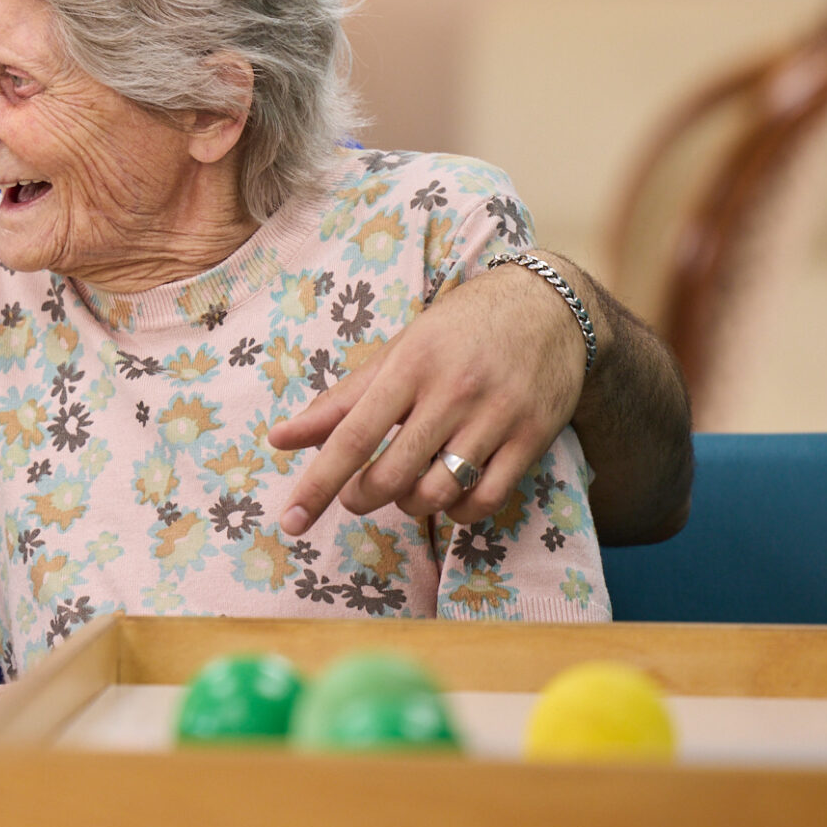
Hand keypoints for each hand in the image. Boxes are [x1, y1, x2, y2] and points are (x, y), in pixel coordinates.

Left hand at [268, 257, 591, 536]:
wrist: (548, 306)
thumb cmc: (458, 330)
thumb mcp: (397, 351)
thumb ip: (340, 401)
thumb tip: (278, 439)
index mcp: (410, 365)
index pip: (353, 436)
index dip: (318, 484)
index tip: (292, 521)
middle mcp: (453, 391)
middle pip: (393, 475)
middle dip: (363, 497)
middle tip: (357, 494)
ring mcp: (497, 416)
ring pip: (438, 492)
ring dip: (409, 504)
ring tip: (405, 486)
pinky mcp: (533, 437)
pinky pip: (485, 499)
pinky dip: (457, 511)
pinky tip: (448, 493)